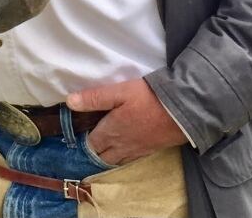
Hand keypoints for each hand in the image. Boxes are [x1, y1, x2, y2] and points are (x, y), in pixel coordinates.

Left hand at [67, 79, 186, 165]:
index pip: (92, 143)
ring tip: (103, 146)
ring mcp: (137, 150)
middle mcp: (122, 145)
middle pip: (103, 155)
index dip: (84, 139)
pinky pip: (131, 159)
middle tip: (89, 139)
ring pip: (117, 159)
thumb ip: (94, 98)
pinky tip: (124, 149)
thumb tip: (69, 102)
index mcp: (111, 131)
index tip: (79, 132)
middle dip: (94, 149)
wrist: (182, 111)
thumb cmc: (147, 98)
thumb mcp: (118, 92)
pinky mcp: (150, 150)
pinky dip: (123, 156)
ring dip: (108, 155)